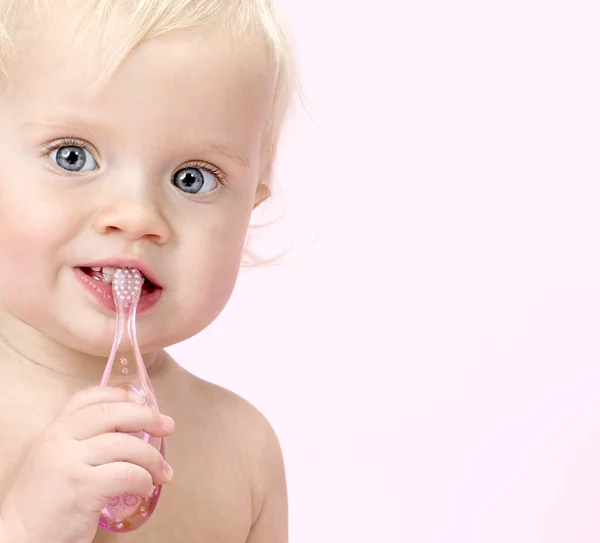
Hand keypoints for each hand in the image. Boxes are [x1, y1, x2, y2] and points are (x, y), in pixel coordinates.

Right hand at [0, 386, 174, 542]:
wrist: (18, 539)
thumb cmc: (44, 504)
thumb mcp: (55, 461)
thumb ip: (81, 442)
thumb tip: (129, 430)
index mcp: (54, 431)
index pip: (86, 398)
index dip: (117, 395)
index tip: (140, 401)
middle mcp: (59, 440)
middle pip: (112, 414)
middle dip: (146, 417)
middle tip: (167, 426)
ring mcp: (69, 462)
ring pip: (126, 445)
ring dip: (152, 458)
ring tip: (163, 472)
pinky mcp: (81, 487)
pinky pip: (126, 473)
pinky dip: (143, 479)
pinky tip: (146, 488)